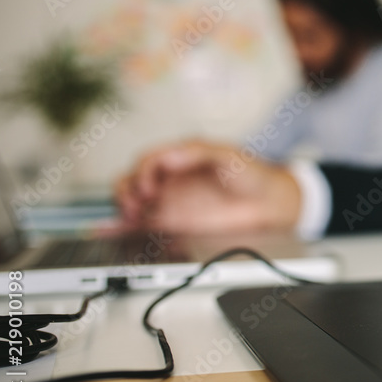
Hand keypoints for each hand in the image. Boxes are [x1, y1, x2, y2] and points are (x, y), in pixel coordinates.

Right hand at [114, 140, 300, 234]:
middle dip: (126, 189)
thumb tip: (171, 155)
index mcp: (179, 159)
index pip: (148, 161)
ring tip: (134, 216)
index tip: (150, 185)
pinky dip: (122, 228)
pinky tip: (111, 231)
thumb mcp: (228, 153)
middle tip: (138, 202)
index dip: (143, 172)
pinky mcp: (173, 224)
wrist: (270, 204)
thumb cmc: (250, 173)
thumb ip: (199, 150)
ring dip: (123, 207)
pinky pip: (141, 225)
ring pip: (131, 202)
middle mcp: (170, 180)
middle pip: (131, 180)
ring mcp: (170, 202)